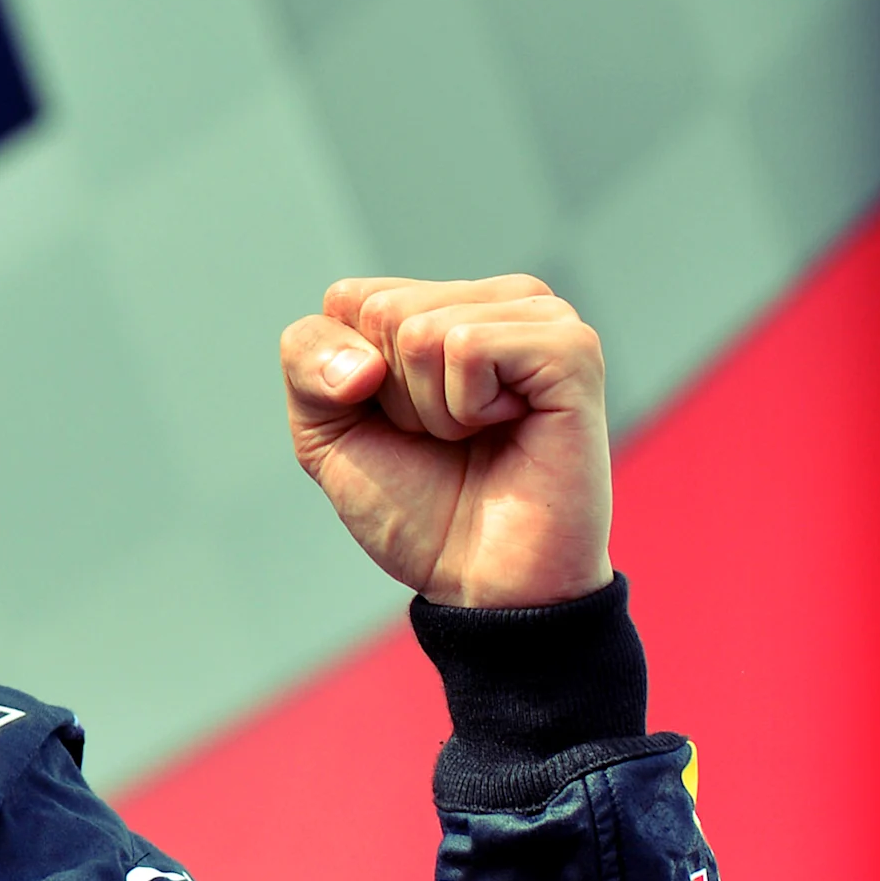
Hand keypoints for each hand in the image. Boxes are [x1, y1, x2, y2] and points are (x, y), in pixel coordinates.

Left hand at [280, 276, 610, 609]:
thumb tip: (362, 362)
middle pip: (381, 310)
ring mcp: (542, 317)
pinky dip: (467, 408)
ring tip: (478, 438)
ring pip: (422, 329)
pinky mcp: (572, 349)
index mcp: (445, 303)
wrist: (480, 582)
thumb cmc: (415, 505)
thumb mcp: (326, 430)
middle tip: (446, 438)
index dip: (347, 379)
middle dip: (392, 396)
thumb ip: (307, 359)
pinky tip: (509, 429)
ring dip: (431, 409)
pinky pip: (468, 346)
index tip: (399, 425)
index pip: (348, 298)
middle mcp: (498, 299)